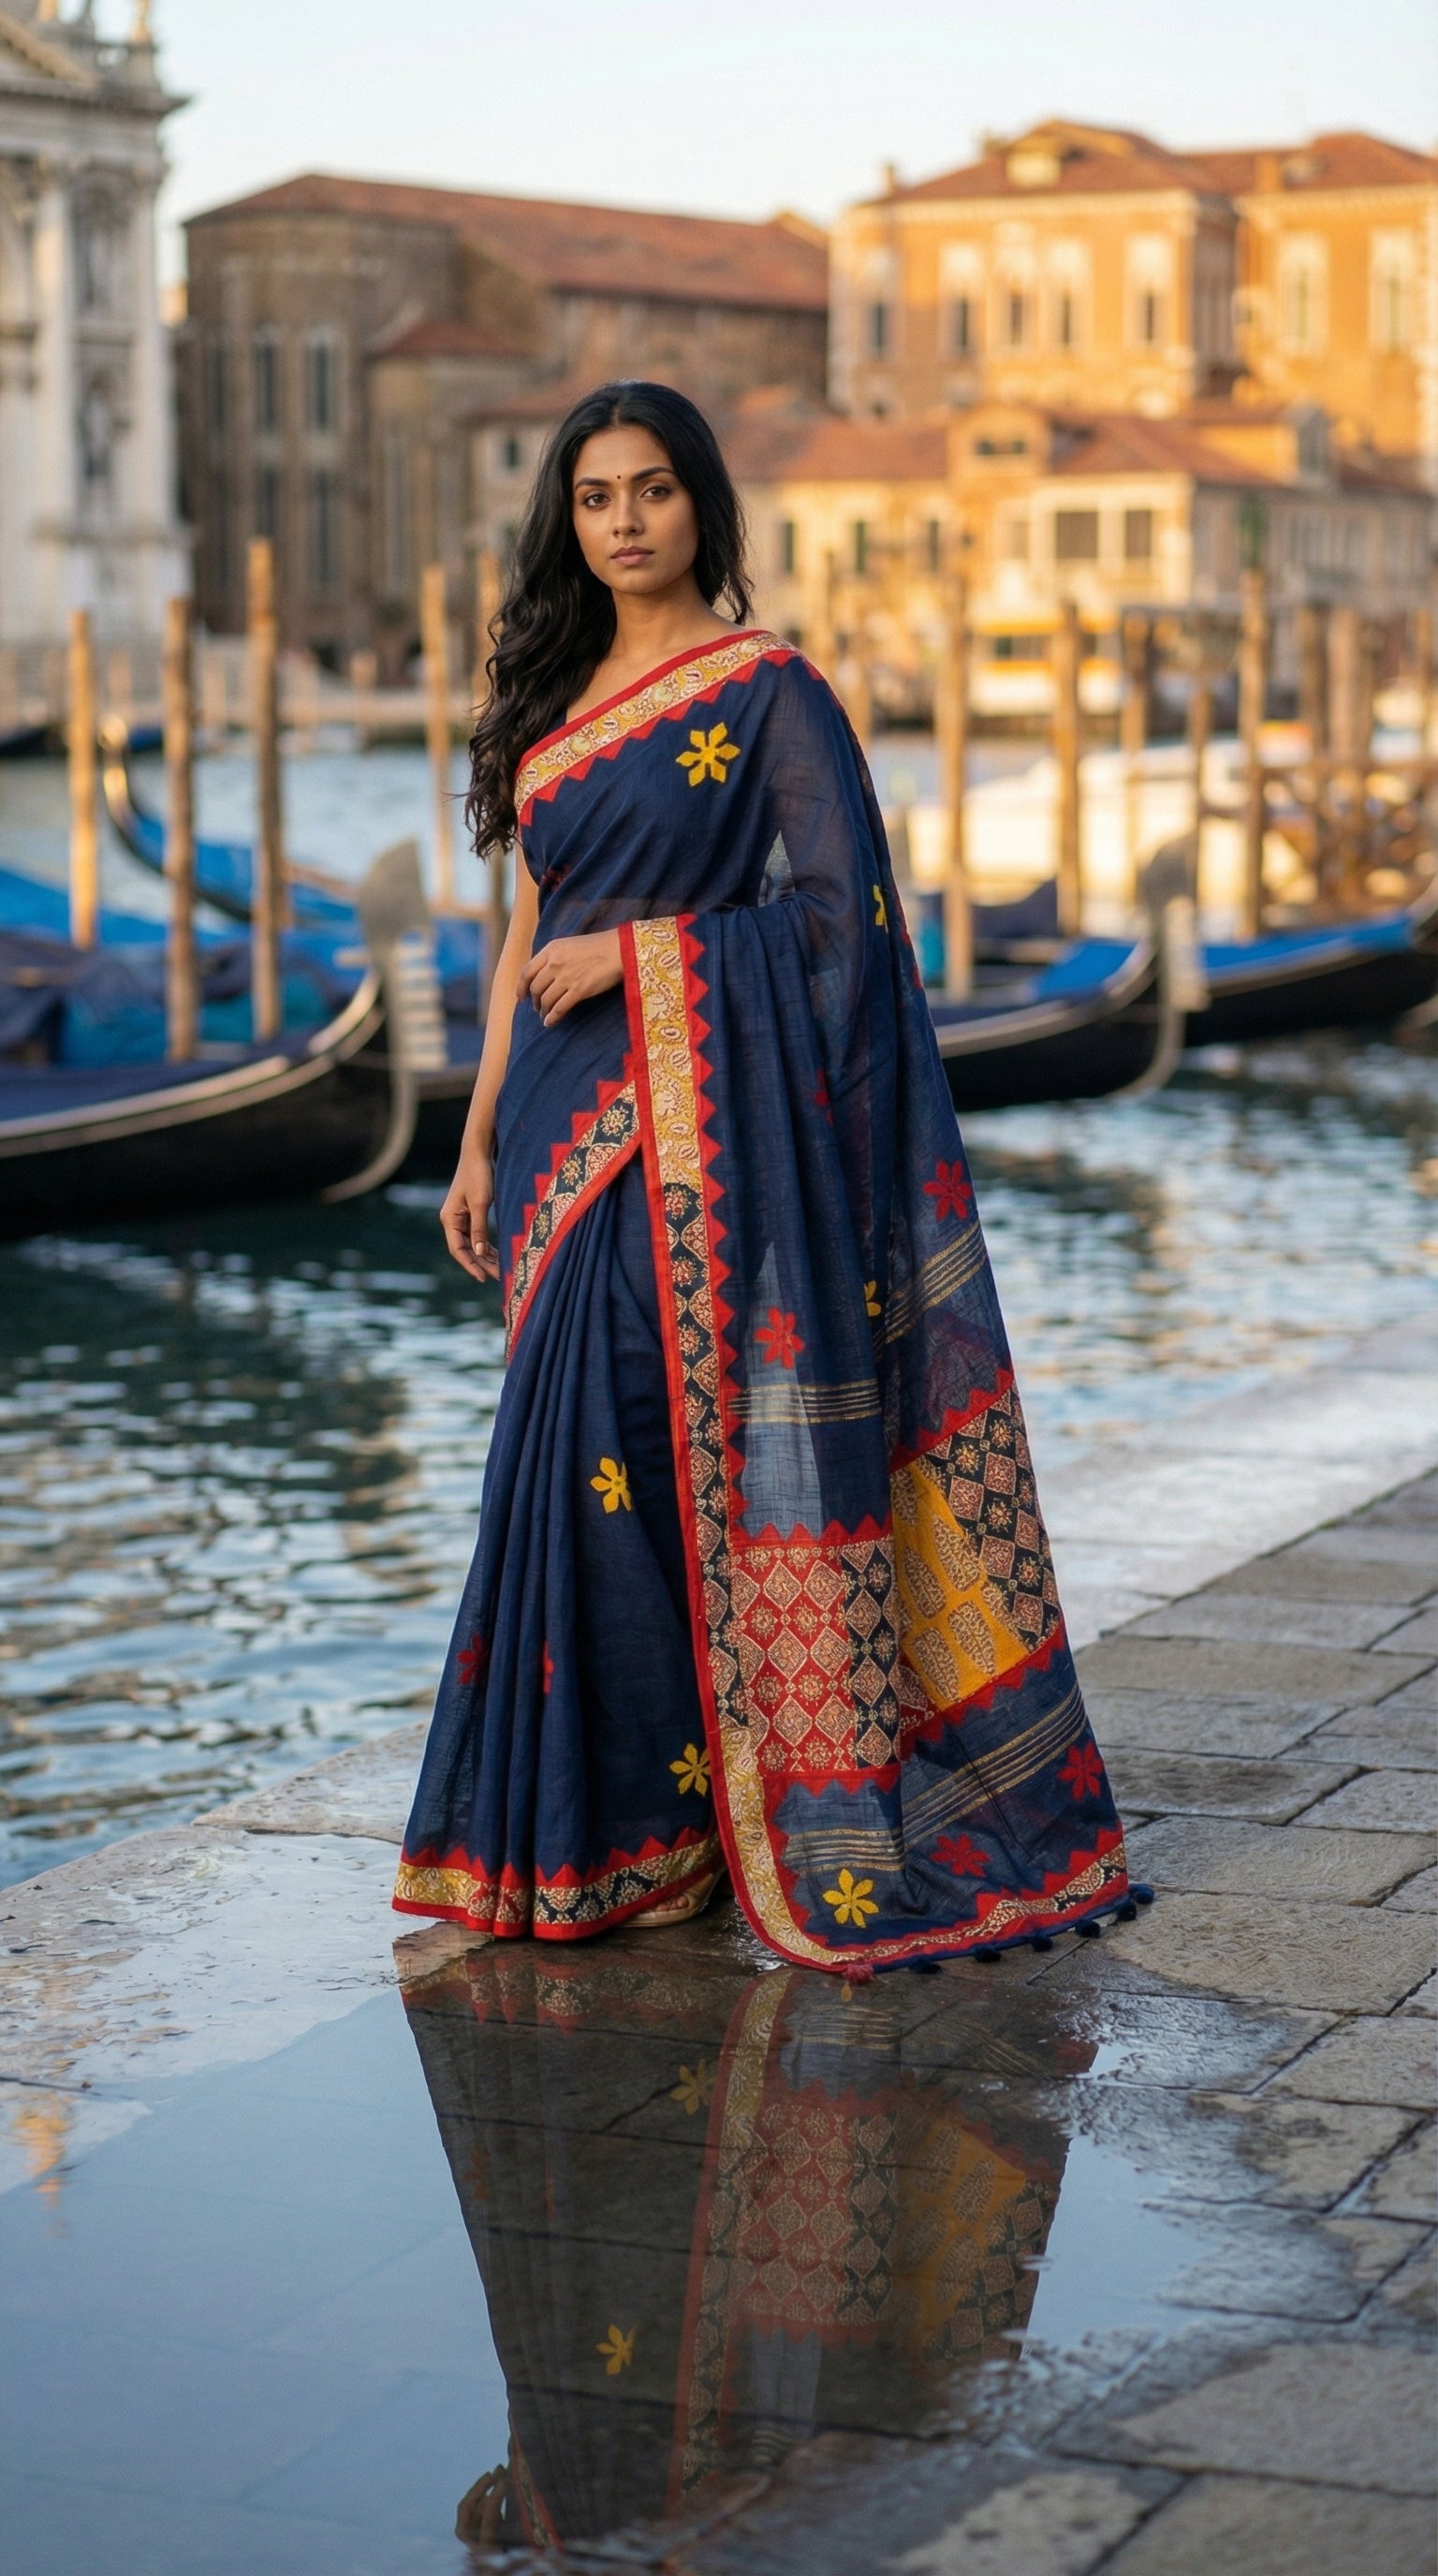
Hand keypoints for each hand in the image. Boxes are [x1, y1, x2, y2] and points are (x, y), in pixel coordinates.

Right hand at [440, 1140, 498, 1282]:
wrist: (478, 1152)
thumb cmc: (479, 1175)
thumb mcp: (481, 1204)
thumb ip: (480, 1229)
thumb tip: (480, 1253)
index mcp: (450, 1219)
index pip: (458, 1250)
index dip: (470, 1265)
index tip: (483, 1278)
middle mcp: (452, 1220)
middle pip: (465, 1249)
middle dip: (481, 1263)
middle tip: (499, 1276)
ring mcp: (461, 1216)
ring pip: (472, 1243)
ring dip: (485, 1255)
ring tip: (501, 1267)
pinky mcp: (470, 1212)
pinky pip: (477, 1234)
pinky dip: (487, 1244)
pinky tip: (498, 1253)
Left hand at [518, 930, 622, 1026]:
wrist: (619, 949)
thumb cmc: (598, 947)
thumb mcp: (569, 944)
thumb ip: (554, 957)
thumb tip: (544, 974)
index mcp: (551, 950)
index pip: (527, 971)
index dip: (521, 987)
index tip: (521, 997)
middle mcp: (555, 963)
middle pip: (535, 988)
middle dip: (534, 1001)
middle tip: (538, 1007)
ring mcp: (566, 977)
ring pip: (546, 1000)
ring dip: (543, 1011)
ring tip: (545, 1016)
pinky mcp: (579, 990)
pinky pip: (559, 1008)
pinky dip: (552, 1018)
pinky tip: (550, 1023)